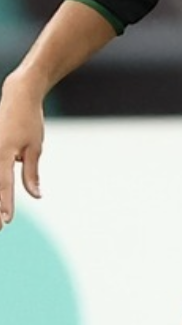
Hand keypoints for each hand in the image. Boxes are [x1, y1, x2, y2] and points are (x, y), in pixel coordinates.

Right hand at [0, 80, 44, 227]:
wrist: (18, 97)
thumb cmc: (29, 122)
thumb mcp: (35, 147)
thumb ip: (31, 173)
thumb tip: (35, 196)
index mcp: (3, 154)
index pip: (4, 185)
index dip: (5, 204)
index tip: (6, 220)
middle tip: (0, 228)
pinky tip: (0, 197)